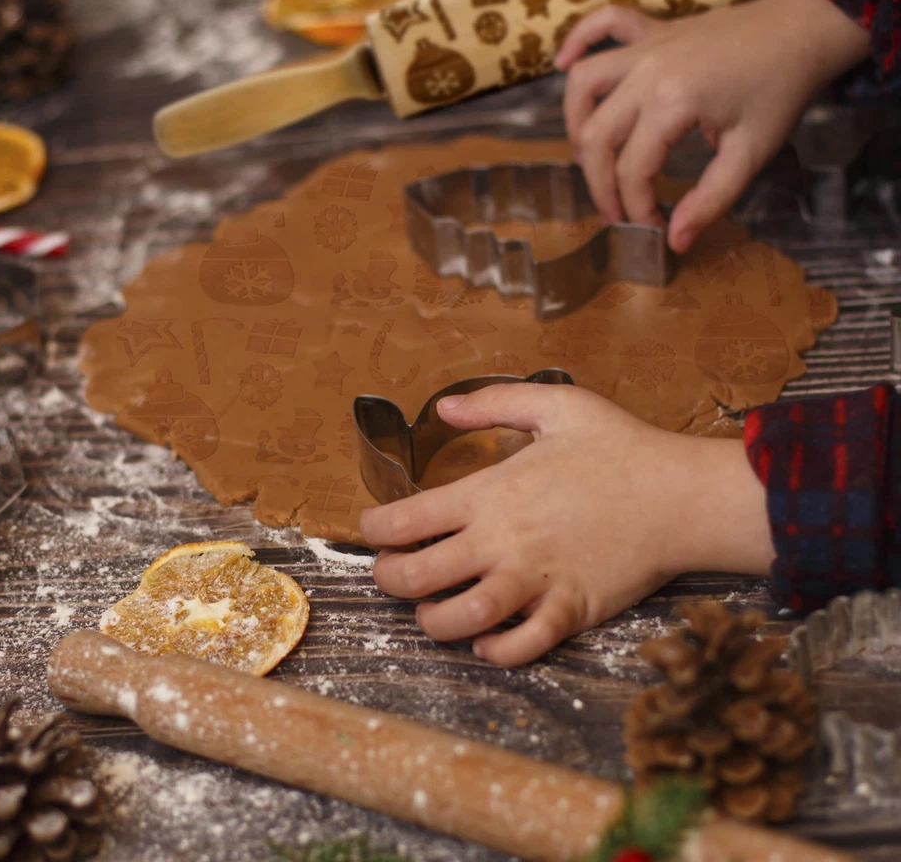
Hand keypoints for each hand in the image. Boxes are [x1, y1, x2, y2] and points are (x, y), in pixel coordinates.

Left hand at [359, 384, 772, 666]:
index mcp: (491, 493)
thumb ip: (494, 404)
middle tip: (391, 573)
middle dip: (388, 580)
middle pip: (417, 578)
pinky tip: (485, 642)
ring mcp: (535, 581)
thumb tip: (444, 406)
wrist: (681, 496)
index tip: (374, 529)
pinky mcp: (569, 610)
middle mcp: (503, 541)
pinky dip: (494, 652)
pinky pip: (520, 647)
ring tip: (431, 611)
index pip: (405, 520)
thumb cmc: (620, 447)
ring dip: (432, 622)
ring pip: (459, 620)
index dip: (374, 529)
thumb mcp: (556, 405)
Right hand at [555, 0, 869, 252]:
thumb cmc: (780, 91)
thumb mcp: (751, 154)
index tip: (653, 228)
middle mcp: (647, 71)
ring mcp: (646, 46)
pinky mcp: (652, 30)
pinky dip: (579, 39)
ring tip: (590, 158)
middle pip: (596, 136)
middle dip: (599, 184)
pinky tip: (564, 63)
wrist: (805, 29)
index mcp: (673, 102)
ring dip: (576, 124)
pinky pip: (603, 23)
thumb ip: (711, 200)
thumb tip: (677, 240)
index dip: (636, 208)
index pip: (632, 170)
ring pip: (584, 84)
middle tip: (617, 212)